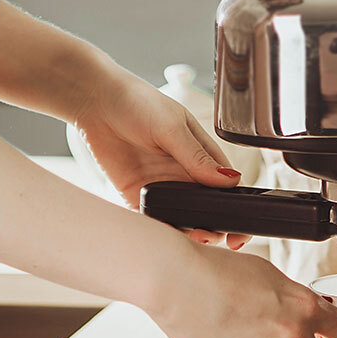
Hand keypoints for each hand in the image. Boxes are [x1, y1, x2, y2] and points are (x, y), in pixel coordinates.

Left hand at [74, 65, 249, 248]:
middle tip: (219, 235)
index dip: (237, 207)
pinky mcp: (137, 197)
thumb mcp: (172, 127)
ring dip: (192, 232)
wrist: (95, 103)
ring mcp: (162, 187)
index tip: (241, 226)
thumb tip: (229, 179)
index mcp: (202, 155)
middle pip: (209, 209)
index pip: (227, 187)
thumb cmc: (136, 102)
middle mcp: (184, 174)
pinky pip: (154, 221)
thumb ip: (197, 156)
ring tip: (197, 235)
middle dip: (217, 226)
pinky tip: (169, 232)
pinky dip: (162, 231)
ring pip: (184, 220)